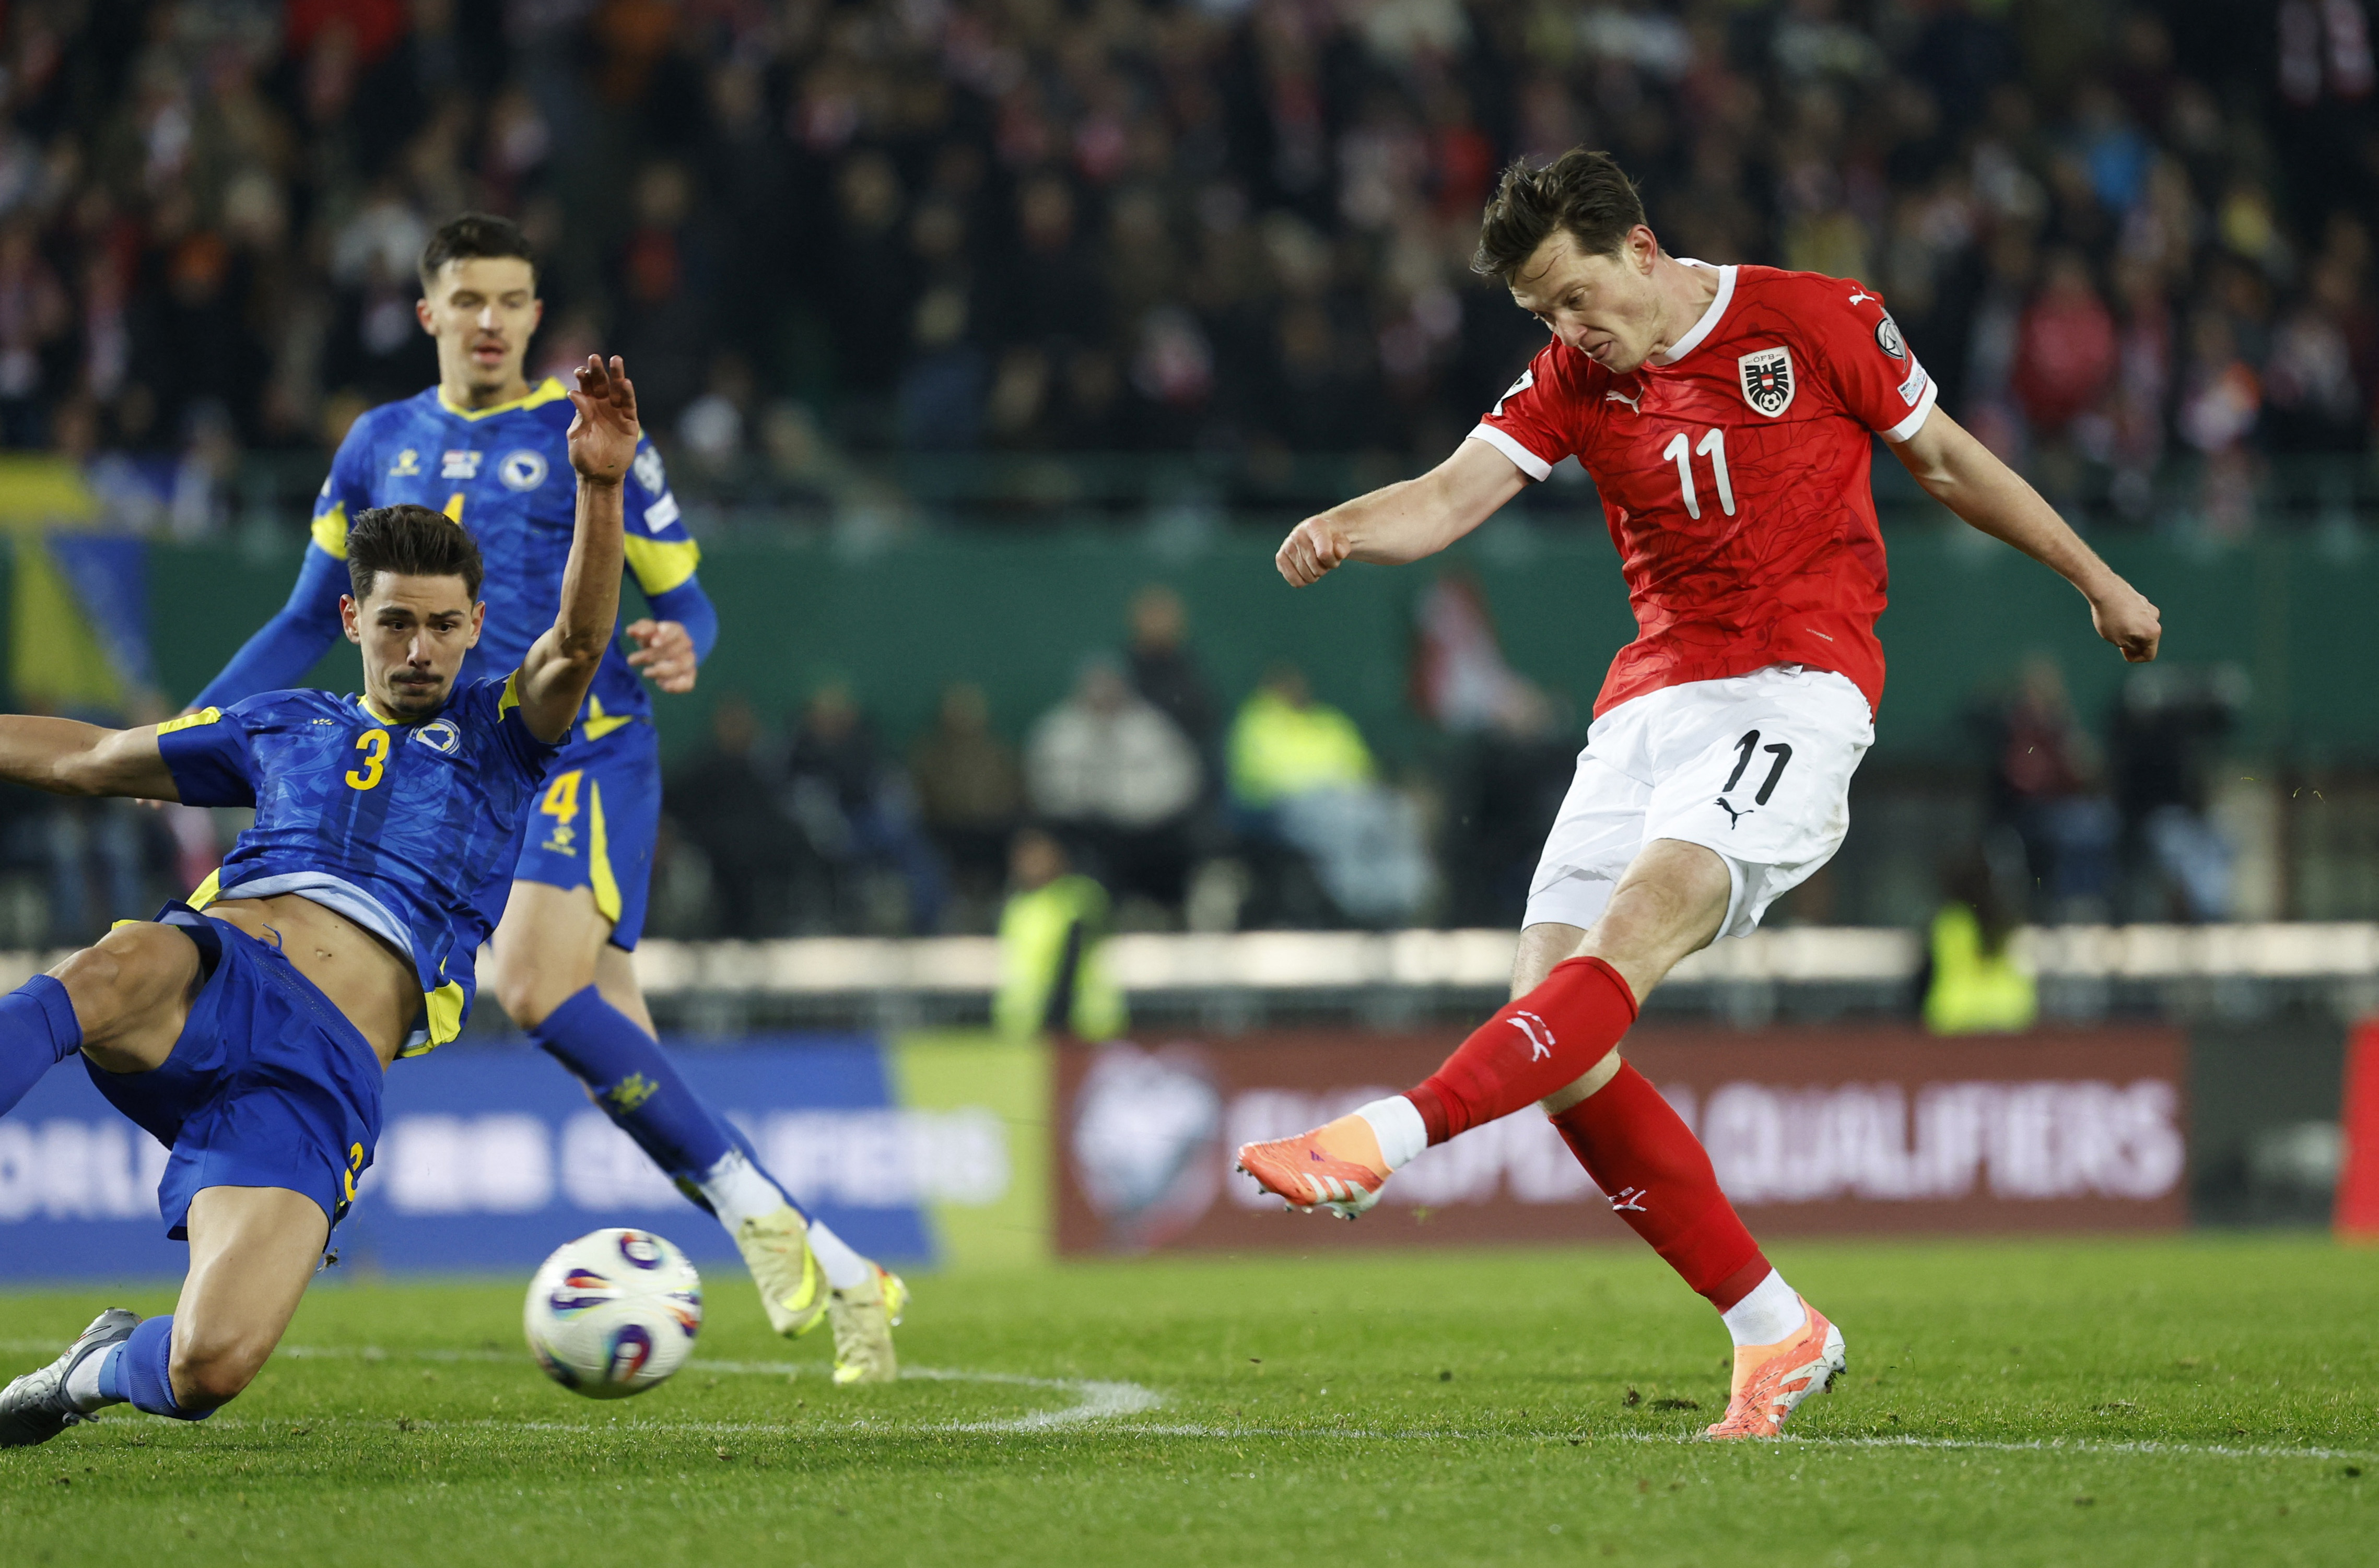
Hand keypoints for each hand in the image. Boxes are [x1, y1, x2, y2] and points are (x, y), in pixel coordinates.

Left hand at [567, 355, 638, 483]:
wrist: (599, 475)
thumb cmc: (583, 457)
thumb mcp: (577, 436)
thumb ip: (579, 416)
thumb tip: (575, 394)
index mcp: (586, 407)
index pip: (585, 387)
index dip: (583, 377)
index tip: (580, 371)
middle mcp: (602, 406)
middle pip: (601, 384)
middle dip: (598, 371)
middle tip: (595, 357)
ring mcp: (616, 413)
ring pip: (617, 390)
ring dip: (617, 375)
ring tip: (616, 360)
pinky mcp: (629, 422)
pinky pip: (629, 405)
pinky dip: (628, 394)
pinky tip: (626, 383)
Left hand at [625, 618, 696, 692]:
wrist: (667, 649)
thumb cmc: (654, 638)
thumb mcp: (646, 630)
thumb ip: (640, 628)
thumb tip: (632, 631)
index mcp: (677, 631)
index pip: (674, 631)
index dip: (665, 637)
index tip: (652, 643)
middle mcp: (686, 645)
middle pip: (673, 651)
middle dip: (651, 656)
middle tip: (631, 660)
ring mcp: (689, 661)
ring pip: (681, 666)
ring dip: (662, 671)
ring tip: (645, 672)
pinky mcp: (689, 676)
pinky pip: (687, 683)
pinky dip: (676, 686)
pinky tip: (662, 684)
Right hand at [1276, 514, 1350, 586]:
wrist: (1316, 534)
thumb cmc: (1331, 539)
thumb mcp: (1342, 540)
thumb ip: (1343, 547)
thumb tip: (1338, 552)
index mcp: (1315, 527)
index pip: (1324, 554)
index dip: (1332, 561)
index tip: (1336, 556)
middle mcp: (1298, 535)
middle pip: (1317, 568)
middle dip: (1325, 567)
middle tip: (1325, 559)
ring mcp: (1287, 546)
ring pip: (1307, 577)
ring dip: (1315, 574)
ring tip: (1315, 561)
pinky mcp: (1280, 558)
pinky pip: (1295, 581)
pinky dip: (1303, 581)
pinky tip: (1306, 569)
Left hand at [2090, 580, 2161, 662]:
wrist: (2105, 590)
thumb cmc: (2110, 617)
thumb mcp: (2118, 640)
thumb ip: (2131, 646)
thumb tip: (2136, 645)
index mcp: (2153, 632)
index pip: (2149, 655)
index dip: (2135, 658)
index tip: (2122, 650)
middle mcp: (2155, 619)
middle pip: (2146, 640)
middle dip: (2133, 643)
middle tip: (2116, 640)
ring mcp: (2148, 607)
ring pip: (2141, 627)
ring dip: (2129, 631)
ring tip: (2113, 626)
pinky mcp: (2140, 599)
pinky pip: (2135, 616)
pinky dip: (2127, 619)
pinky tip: (2113, 615)